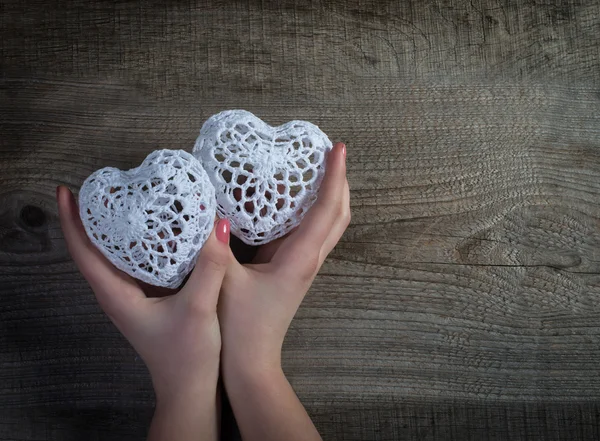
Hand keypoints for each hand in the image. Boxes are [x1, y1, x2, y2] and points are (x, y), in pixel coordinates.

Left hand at [56, 186, 230, 440]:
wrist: (190, 389)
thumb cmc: (187, 356)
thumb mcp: (199, 309)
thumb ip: (209, 267)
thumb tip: (218, 224)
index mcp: (116, 295)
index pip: (84, 252)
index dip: (72, 220)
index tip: (67, 190)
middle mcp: (117, 294)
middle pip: (93, 249)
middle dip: (90, 216)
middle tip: (103, 185)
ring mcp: (131, 297)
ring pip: (115, 256)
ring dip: (114, 228)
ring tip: (125, 198)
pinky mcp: (148, 299)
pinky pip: (136, 263)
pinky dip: (139, 242)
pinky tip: (157, 229)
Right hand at [218, 142, 349, 440]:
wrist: (252, 363)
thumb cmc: (240, 328)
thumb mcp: (223, 282)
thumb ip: (214, 247)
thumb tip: (208, 210)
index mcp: (299, 259)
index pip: (327, 209)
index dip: (335, 176)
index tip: (338, 147)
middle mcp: (309, 259)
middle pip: (339, 215)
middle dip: (340, 181)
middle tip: (330, 151)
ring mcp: (304, 265)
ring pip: (329, 224)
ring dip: (330, 195)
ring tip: (318, 167)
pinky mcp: (293, 269)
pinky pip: (311, 232)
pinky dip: (312, 210)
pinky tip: (292, 200)